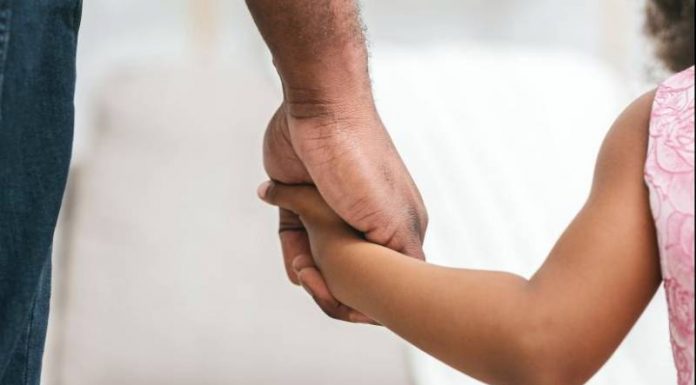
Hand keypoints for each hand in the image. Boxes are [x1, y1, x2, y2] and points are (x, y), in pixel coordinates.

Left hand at [262, 100, 427, 322]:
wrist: (321, 111)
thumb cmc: (360, 163)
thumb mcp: (390, 218)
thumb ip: (403, 253)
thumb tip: (412, 290)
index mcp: (397, 226)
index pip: (386, 279)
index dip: (365, 297)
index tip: (344, 296)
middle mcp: (367, 221)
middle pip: (349, 272)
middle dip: (331, 282)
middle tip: (313, 274)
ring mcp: (333, 210)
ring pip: (320, 257)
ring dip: (309, 267)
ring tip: (302, 264)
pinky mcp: (302, 198)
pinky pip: (295, 237)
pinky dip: (292, 253)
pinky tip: (293, 263)